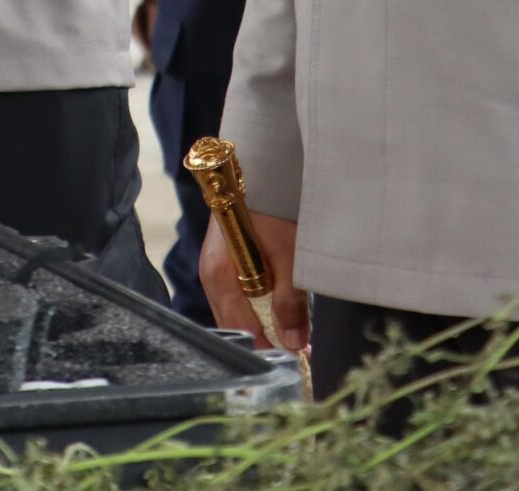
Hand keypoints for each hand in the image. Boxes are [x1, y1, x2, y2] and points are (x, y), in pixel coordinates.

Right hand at [199, 208, 308, 352]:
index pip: (241, 331)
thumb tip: (292, 343)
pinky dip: (265, 300)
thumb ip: (289, 301)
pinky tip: (285, 296)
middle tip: (305, 343)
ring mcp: (219, 266)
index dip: (271, 347)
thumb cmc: (272, 203)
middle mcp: (213, 275)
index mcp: (220, 276)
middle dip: (271, 335)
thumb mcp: (288, 254)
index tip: (301, 356)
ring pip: (243, 308)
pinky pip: (244, 292)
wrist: (261, 162)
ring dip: (270, 317)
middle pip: (239, 323)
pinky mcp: (229, 257)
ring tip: (300, 320)